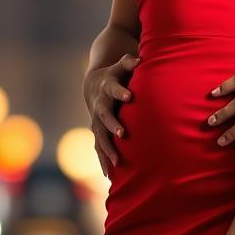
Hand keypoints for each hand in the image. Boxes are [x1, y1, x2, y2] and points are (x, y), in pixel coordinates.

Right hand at [83, 52, 139, 177]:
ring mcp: (96, 120)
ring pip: (100, 136)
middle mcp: (100, 106)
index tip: (129, 96)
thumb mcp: (121, 66)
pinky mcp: (97, 132)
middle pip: (105, 116)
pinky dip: (103, 160)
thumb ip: (129, 62)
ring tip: (117, 163)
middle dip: (113, 125)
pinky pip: (99, 148)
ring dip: (108, 149)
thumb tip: (139, 59)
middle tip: (122, 133)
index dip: (121, 91)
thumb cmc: (115, 75)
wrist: (94, 85)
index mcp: (107, 88)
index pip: (114, 88)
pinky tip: (109, 175)